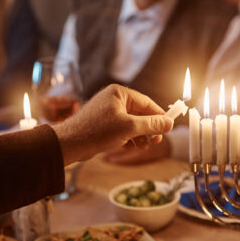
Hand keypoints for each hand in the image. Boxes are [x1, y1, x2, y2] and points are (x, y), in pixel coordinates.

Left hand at [52, 85, 173, 165]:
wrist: (71, 144)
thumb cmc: (97, 131)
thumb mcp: (129, 127)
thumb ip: (151, 124)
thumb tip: (169, 122)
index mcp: (119, 93)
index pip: (146, 102)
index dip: (158, 116)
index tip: (168, 127)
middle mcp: (113, 100)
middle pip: (139, 113)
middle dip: (148, 128)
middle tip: (155, 141)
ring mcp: (107, 112)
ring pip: (131, 123)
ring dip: (140, 135)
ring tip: (144, 146)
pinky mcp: (103, 124)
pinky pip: (122, 129)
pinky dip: (129, 137)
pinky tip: (133, 147)